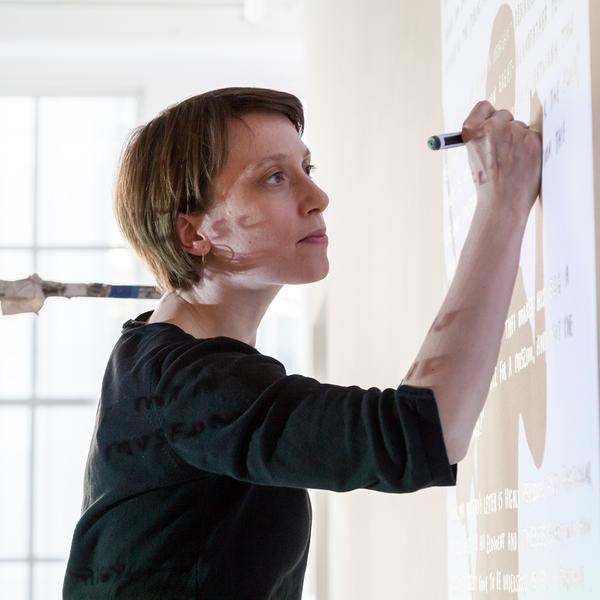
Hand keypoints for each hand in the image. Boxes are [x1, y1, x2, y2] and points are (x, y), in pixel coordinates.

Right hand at [462, 100, 541, 221]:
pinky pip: (535, 137)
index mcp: (472, 131)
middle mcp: (493, 127)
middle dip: (507, 129)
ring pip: (522, 128)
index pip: (483, 107)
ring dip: (521, 141)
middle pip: (505, 115)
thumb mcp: (474, 157)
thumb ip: (483, 138)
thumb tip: (497, 124)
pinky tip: (524, 164)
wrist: (501, 202)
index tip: (492, 123)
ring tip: (514, 163)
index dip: (489, 116)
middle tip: (505, 150)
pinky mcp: (533, 139)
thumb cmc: (487, 184)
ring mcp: (515, 131)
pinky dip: (532, 149)